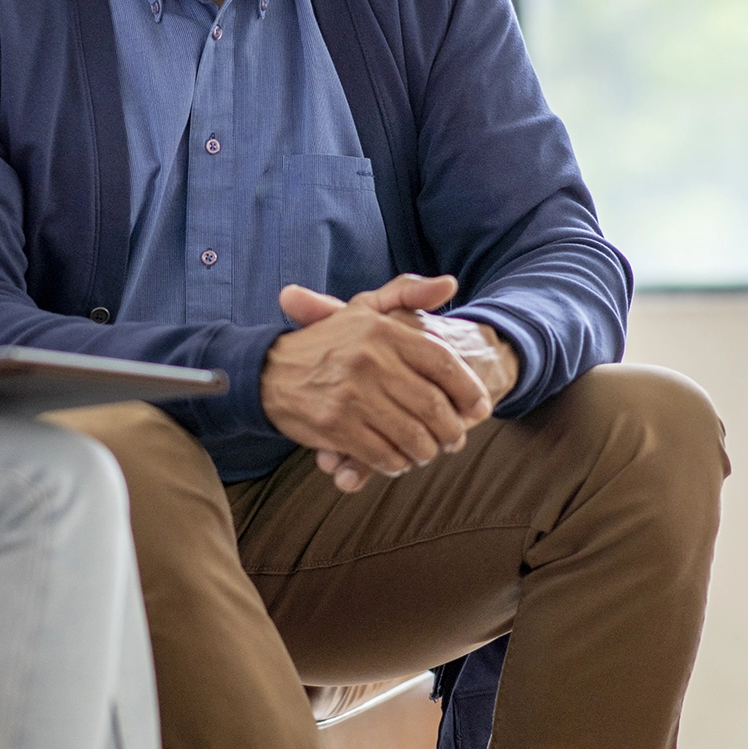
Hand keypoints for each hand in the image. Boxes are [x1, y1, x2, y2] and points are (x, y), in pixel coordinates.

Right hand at [263, 274, 492, 492]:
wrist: (268, 372)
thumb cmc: (328, 342)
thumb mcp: (364, 308)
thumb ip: (408, 292)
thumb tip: (451, 285)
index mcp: (382, 330)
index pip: (444, 364)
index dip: (469, 391)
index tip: (479, 409)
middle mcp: (369, 360)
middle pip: (434, 407)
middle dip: (451, 431)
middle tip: (452, 439)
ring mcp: (352, 394)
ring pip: (413, 437)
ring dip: (426, 451)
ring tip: (426, 451)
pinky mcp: (336, 425)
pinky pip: (384, 455)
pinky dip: (397, 464)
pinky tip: (397, 459)